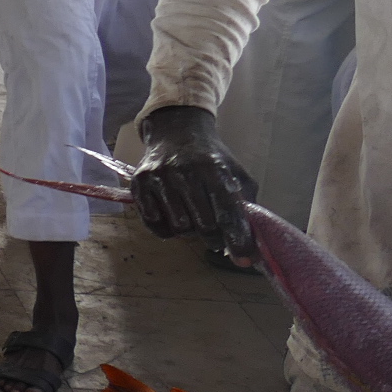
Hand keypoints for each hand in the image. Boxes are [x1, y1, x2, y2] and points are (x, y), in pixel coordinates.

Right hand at [131, 104, 257, 262]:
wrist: (175, 131)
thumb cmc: (210, 157)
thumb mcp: (235, 172)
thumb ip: (245, 203)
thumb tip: (252, 241)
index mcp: (214, 169)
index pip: (228, 213)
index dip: (238, 240)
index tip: (245, 260)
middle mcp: (185, 172)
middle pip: (204, 226)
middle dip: (214, 238)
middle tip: (215, 236)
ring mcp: (159, 177)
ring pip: (179, 227)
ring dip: (189, 231)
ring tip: (192, 219)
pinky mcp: (139, 184)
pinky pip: (154, 223)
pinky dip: (166, 228)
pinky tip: (173, 216)